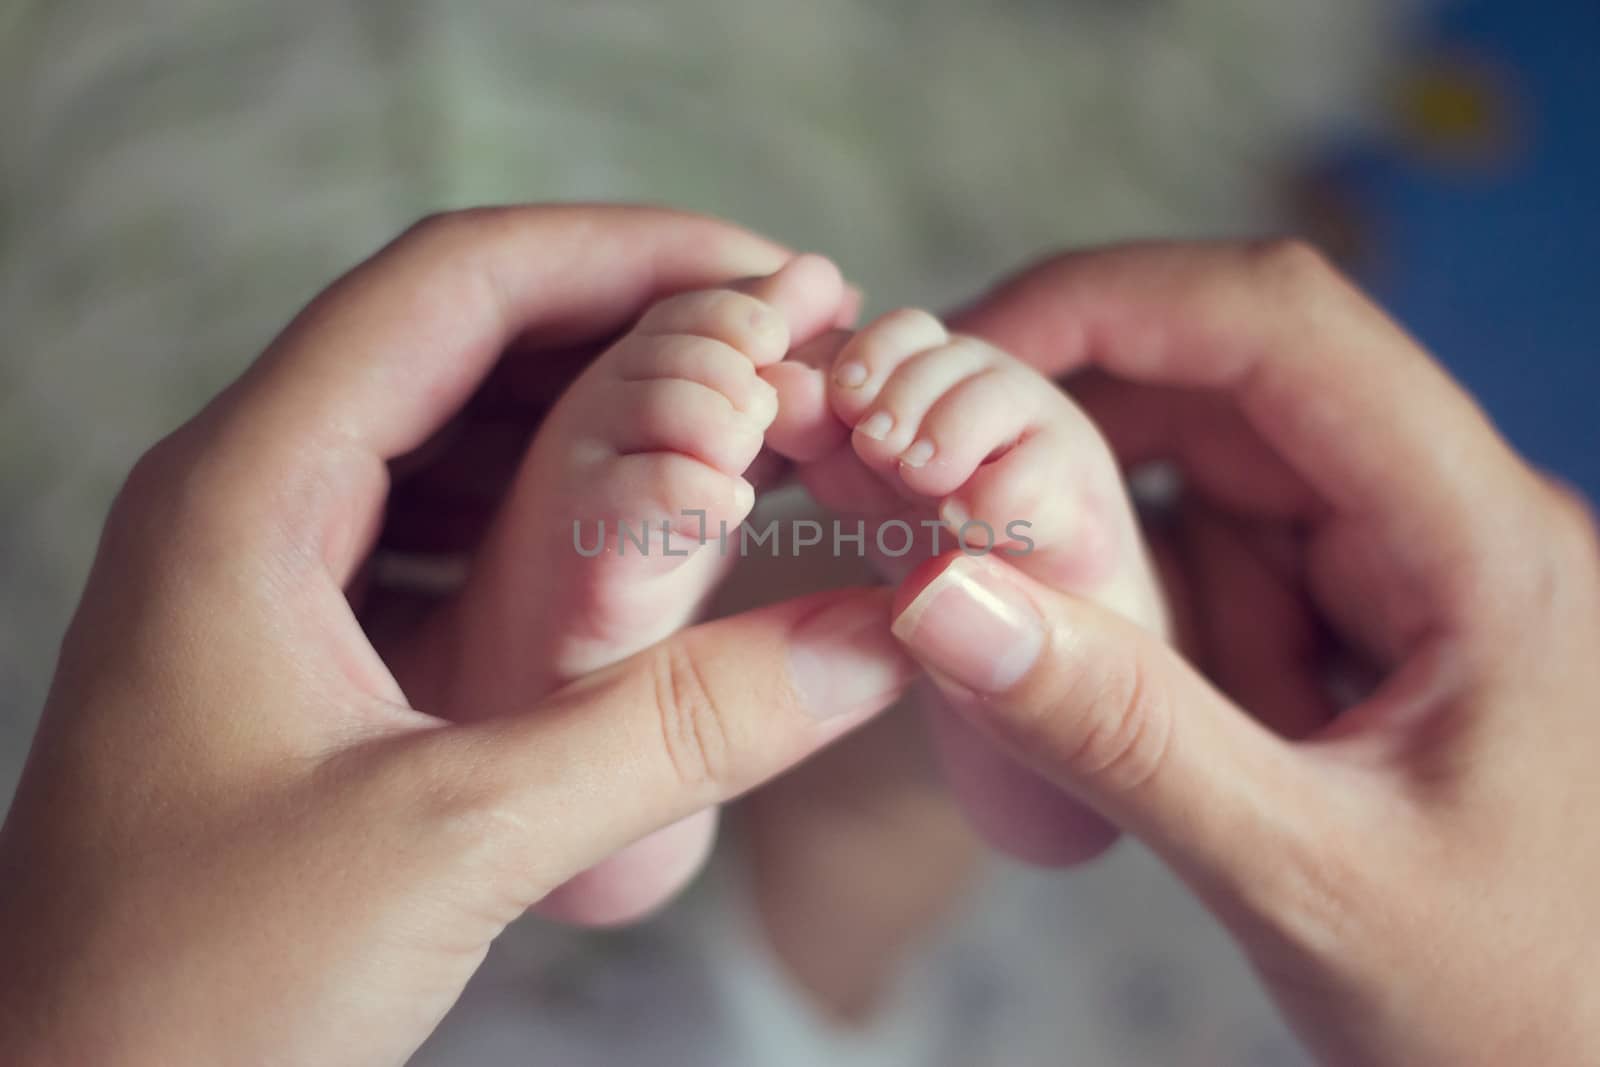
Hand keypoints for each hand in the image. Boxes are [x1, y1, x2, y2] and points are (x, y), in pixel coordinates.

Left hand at [0, 206, 911, 1066]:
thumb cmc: (193, 993)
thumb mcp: (460, 841)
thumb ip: (674, 730)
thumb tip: (865, 644)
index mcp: (242, 492)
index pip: (451, 286)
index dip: (621, 249)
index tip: (762, 269)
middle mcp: (237, 500)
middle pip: (451, 339)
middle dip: (621, 323)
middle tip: (775, 346)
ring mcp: (254, 574)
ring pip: (443, 433)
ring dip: (586, 415)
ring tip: (727, 432)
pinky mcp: (288, 649)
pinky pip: (432, 529)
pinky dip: (544, 513)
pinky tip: (632, 553)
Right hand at [894, 241, 1599, 1064]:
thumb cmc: (1524, 1009)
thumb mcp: (1305, 878)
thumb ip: (1120, 736)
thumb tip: (935, 595)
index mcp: (1482, 544)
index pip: (1285, 328)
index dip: (1109, 304)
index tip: (960, 352)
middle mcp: (1449, 525)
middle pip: (1230, 391)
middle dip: (1077, 433)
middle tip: (941, 500)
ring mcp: (1408, 577)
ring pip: (1213, 484)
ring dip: (1111, 548)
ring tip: (1054, 648)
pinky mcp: (1369, 634)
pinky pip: (1227, 571)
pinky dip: (1146, 614)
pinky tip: (1129, 701)